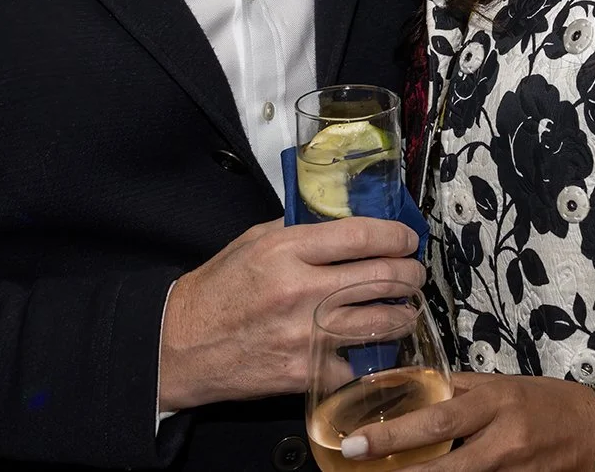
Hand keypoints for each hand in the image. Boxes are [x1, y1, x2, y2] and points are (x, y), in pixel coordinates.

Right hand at [157, 218, 423, 409]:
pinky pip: (356, 365)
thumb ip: (299, 230)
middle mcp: (301, 290)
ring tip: (406, 308)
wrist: (180, 347)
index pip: (361, 236)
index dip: (396, 235)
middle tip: (414, 273)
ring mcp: (305, 335)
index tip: (407, 239)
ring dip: (403, 314)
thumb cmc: (217, 291)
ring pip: (380, 322)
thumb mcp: (252, 242)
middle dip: (410, 274)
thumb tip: (344, 221)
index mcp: (287, 251)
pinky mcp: (304, 372)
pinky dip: (369, 357)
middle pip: (381, 278)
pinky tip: (373, 347)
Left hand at [341, 373, 594, 471]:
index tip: (354, 442)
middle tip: (357, 465)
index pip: (436, 420)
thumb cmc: (546, 402)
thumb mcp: (503, 385)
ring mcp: (513, 471)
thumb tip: (414, 390)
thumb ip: (460, 390)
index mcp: (495, 403)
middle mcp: (503, 441)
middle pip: (444, 467)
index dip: (392, 435)